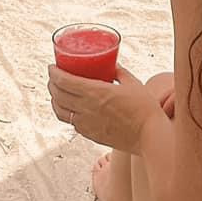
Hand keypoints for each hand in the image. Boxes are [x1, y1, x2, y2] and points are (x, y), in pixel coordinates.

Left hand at [46, 63, 161, 152]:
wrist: (149, 136)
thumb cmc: (145, 108)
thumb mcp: (133, 83)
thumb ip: (119, 72)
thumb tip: (112, 65)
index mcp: (95, 92)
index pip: (64, 81)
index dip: (54, 73)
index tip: (52, 67)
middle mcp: (86, 108)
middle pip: (57, 95)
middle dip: (52, 84)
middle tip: (53, 77)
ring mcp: (86, 124)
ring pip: (60, 111)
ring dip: (54, 100)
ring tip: (57, 93)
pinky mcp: (90, 135)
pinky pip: (71, 123)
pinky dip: (66, 113)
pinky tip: (71, 109)